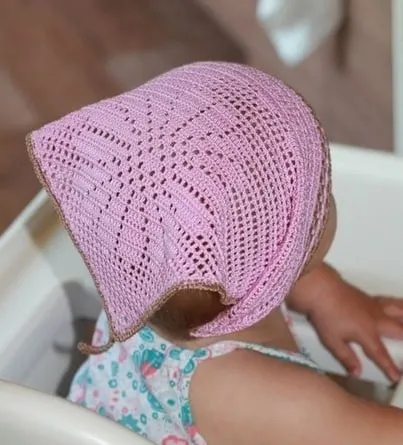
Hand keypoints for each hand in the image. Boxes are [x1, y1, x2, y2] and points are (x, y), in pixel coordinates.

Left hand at [288, 263, 402, 381]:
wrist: (320, 289)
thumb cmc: (324, 313)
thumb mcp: (332, 341)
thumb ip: (346, 358)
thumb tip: (356, 372)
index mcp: (367, 333)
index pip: (381, 354)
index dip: (390, 367)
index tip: (396, 377)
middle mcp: (376, 319)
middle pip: (399, 331)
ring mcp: (374, 306)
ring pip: (400, 312)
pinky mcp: (370, 298)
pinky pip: (391, 302)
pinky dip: (400, 305)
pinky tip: (400, 306)